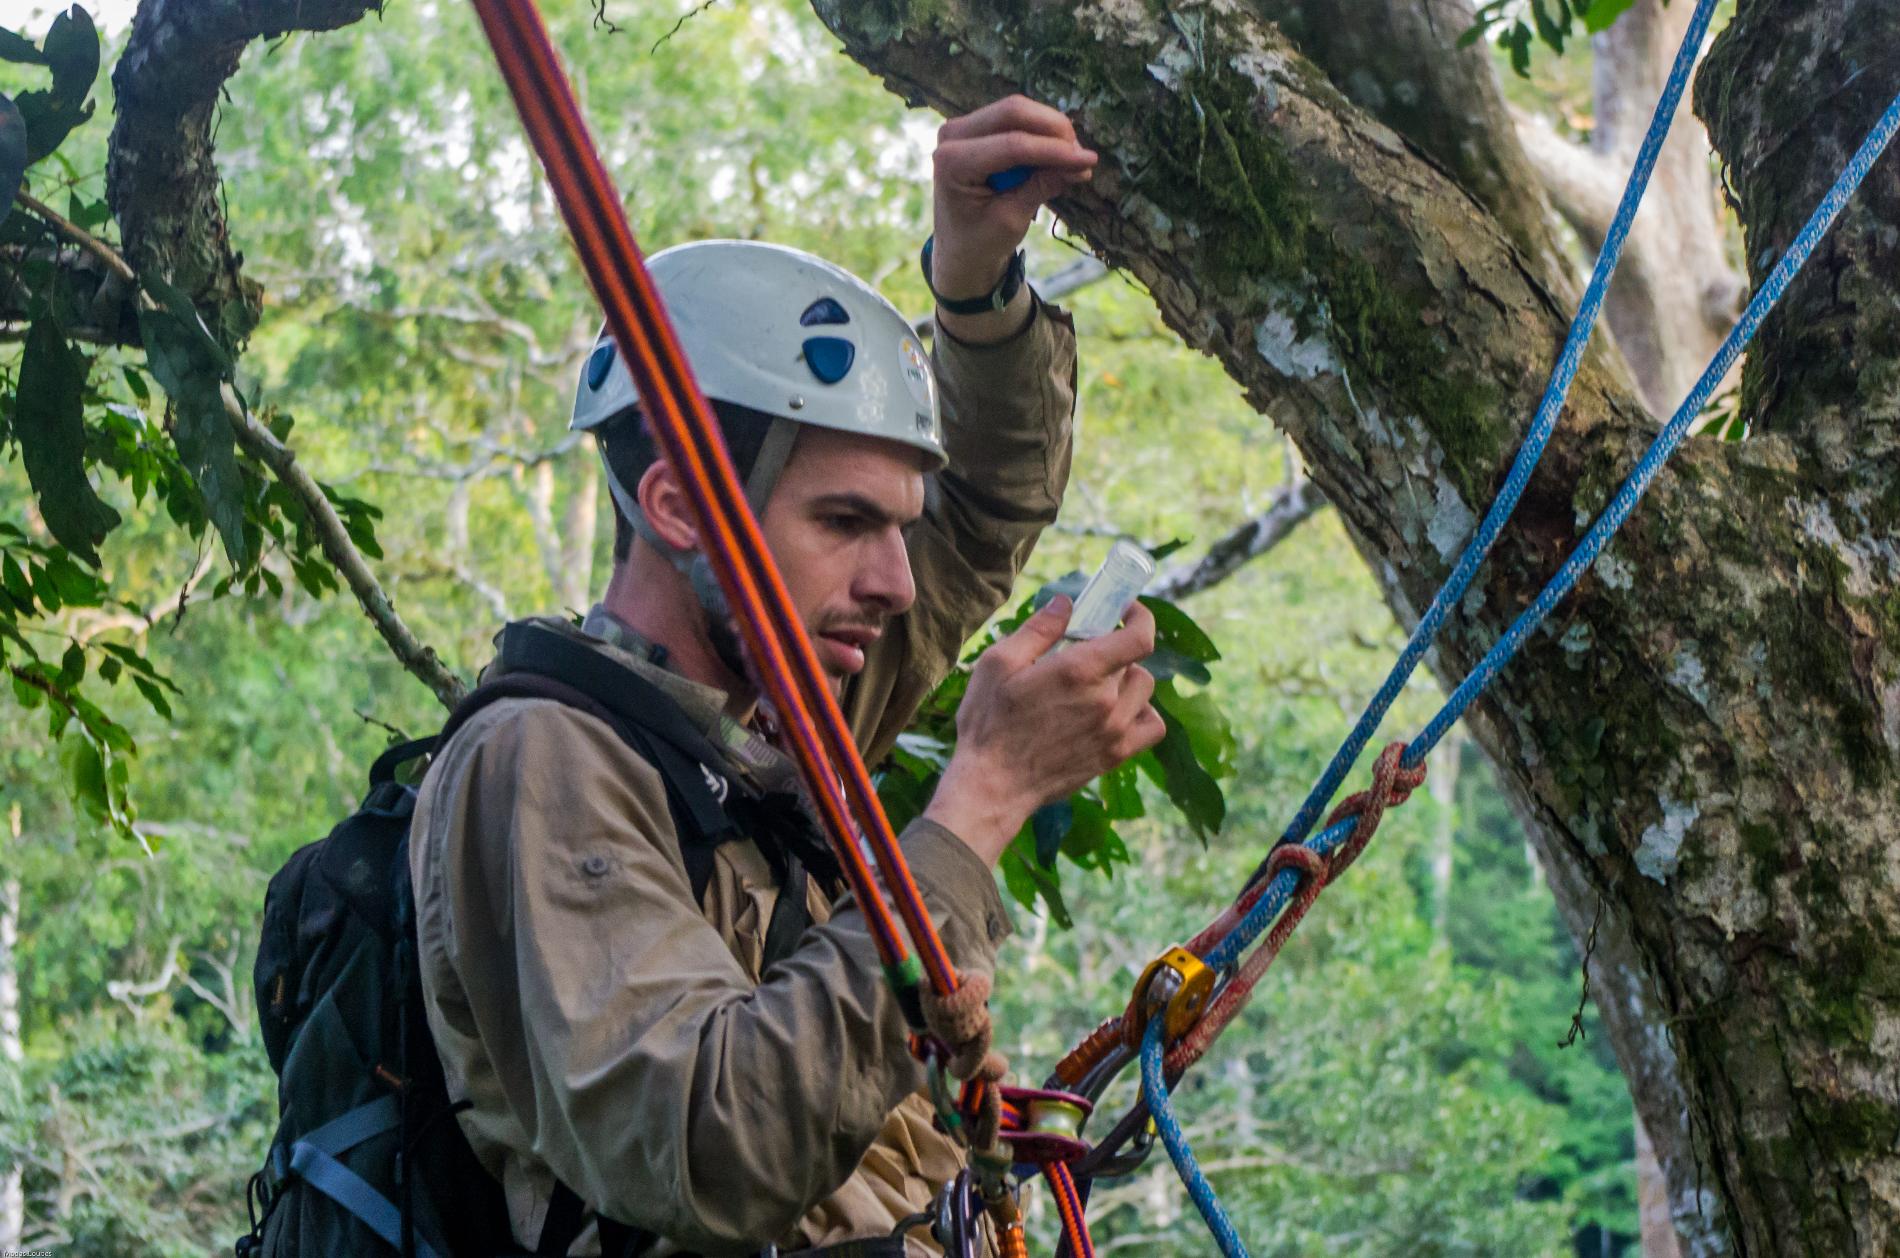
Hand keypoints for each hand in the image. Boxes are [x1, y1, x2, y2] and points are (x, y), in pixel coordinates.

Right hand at [924, 596, 1165, 866]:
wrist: (993, 786)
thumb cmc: (989, 722)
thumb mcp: (999, 664)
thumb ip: (1039, 629)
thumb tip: (1066, 602)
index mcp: (1079, 671)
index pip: (1140, 637)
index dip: (1140, 616)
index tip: (1125, 610)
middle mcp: (1106, 701)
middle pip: (1136, 662)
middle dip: (1114, 651)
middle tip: (1087, 654)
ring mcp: (1114, 731)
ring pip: (1145, 691)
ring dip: (1128, 680)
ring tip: (1097, 685)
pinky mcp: (1115, 756)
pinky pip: (1152, 726)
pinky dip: (1142, 713)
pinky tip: (1116, 712)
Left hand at [930, 96, 1096, 325]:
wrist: (958, 246)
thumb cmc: (981, 240)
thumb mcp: (1012, 219)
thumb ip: (1042, 187)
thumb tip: (1081, 164)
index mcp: (952, 163)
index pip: (1013, 145)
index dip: (1055, 150)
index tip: (1089, 161)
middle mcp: (952, 135)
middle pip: (1013, 112)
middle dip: (1054, 129)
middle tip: (1082, 155)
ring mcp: (961, 127)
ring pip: (1017, 110)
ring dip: (1050, 129)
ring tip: (1073, 158)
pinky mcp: (975, 126)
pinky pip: (1014, 118)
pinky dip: (1040, 132)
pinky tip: (1059, 153)